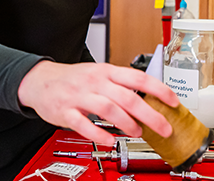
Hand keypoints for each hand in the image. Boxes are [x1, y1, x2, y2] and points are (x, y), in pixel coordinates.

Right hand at [17, 61, 178, 145]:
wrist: (39, 80)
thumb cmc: (74, 79)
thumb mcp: (99, 74)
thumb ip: (121, 85)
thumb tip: (150, 99)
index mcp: (106, 71)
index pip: (138, 77)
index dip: (159, 90)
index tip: (174, 102)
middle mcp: (95, 82)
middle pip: (128, 97)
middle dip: (150, 114)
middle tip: (164, 128)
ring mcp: (79, 96)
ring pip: (108, 108)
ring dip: (127, 123)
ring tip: (137, 132)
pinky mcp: (65, 111)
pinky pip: (83, 124)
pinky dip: (99, 134)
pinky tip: (109, 141)